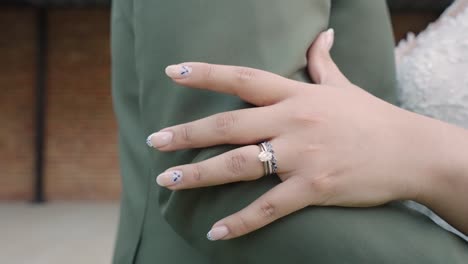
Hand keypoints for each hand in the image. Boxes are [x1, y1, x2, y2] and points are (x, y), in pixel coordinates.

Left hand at [146, 29, 435, 239]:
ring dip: (199, 173)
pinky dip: (241, 222)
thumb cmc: (372, 118)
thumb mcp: (343, 86)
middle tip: (154, 141)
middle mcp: (293, 121)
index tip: (172, 72)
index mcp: (296, 95)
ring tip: (167, 180)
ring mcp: (302, 155)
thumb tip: (322, 33)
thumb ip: (323, 62)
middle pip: (228, 125)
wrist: (410, 151)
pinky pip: (269, 207)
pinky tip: (215, 232)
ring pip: (239, 165)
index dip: (206, 74)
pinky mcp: (314, 187)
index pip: (242, 79)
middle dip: (186, 133)